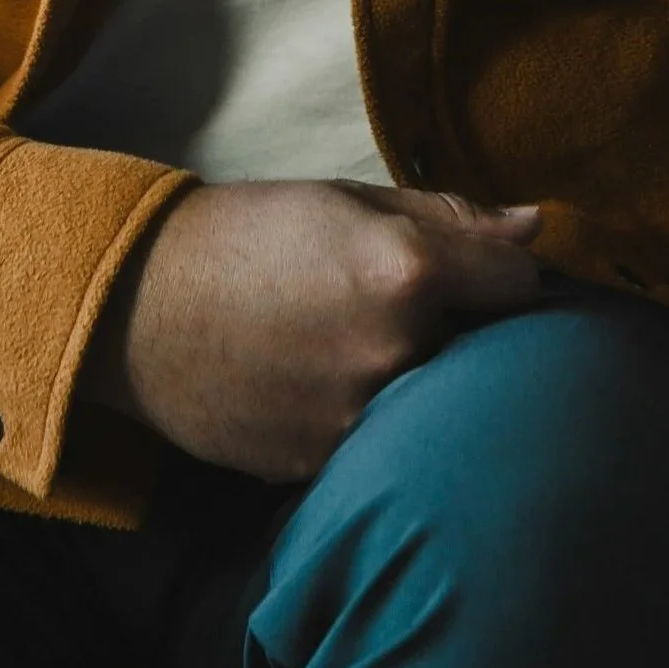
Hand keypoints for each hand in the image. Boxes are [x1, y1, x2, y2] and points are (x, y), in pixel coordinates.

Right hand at [85, 180, 541, 481]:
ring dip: (411, 384)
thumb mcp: (347, 202)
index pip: (518, 287)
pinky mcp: (319, 465)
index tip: (469, 275)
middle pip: (481, 355)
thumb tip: (537, 229)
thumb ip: (452, 218)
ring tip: (344, 350)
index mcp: (407, 271)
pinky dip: (364, 420)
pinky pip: (376, 444)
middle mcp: (392, 352)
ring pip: (428, 407)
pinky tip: (314, 387)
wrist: (131, 304)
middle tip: (394, 314)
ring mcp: (355, 418)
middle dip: (458, 336)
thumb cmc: (246, 236)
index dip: (498, 277)